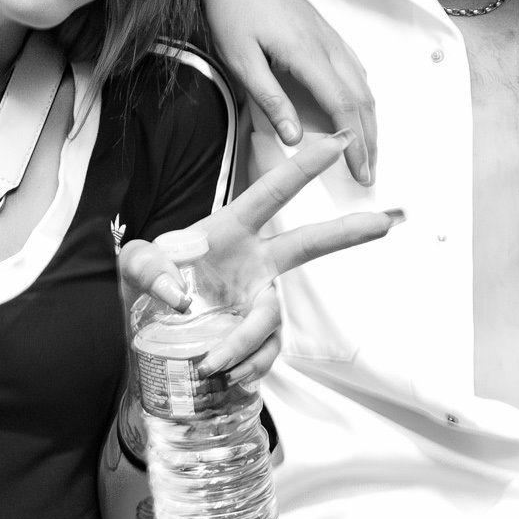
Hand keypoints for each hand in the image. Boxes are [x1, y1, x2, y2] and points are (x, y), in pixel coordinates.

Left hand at [117, 130, 396, 384]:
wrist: (148, 328)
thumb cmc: (148, 280)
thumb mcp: (134, 264)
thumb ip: (147, 265)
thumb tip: (176, 293)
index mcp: (229, 229)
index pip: (269, 195)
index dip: (301, 170)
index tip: (333, 144)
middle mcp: (253, 261)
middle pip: (307, 244)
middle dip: (345, 234)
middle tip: (384, 221)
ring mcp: (257, 297)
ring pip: (270, 318)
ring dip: (246, 342)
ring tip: (213, 364)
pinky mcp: (254, 334)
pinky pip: (264, 351)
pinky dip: (247, 365)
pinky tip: (228, 375)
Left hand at [191, 0, 376, 184]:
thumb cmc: (232, 11)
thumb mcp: (241, 60)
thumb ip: (270, 99)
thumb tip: (295, 138)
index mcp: (307, 54)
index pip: (342, 107)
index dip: (354, 144)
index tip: (360, 172)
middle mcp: (327, 45)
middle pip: (361, 99)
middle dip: (369, 139)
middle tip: (368, 172)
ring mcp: (329, 37)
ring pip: (362, 84)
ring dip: (369, 119)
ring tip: (366, 148)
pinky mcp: (325, 32)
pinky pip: (355, 67)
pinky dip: (363, 95)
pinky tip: (359, 108)